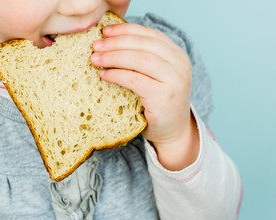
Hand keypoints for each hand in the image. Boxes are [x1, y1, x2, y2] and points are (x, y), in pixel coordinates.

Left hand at [91, 23, 198, 170]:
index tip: (105, 31)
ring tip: (96, 59)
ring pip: (140, 59)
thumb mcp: (156, 76)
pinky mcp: (164, 96)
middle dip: (116, 43)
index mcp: (177, 55)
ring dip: (114, 57)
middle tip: (96, 45)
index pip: (150, 34)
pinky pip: (135, 80)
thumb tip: (109, 42)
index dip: (126, 30)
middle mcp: (179, 64)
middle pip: (143, 44)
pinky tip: (104, 75)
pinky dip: (117, 75)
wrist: (173, 133)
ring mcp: (174, 80)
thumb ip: (142, 60)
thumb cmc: (157, 104)